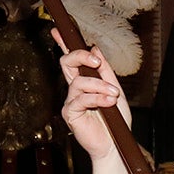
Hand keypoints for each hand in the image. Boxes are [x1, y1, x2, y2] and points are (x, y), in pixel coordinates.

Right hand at [54, 36, 131, 173]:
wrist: (115, 143)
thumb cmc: (115, 120)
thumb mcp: (115, 89)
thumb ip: (105, 71)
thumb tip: (95, 49)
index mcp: (84, 81)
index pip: (71, 59)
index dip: (63, 43)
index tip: (57, 30)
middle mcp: (74, 89)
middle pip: (66, 62)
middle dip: (80, 56)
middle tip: (96, 62)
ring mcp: (70, 101)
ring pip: (78, 81)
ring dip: (99, 86)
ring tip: (112, 96)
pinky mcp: (70, 113)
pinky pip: (81, 98)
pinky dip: (97, 97)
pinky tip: (107, 103)